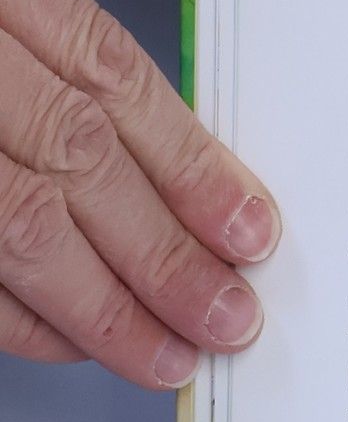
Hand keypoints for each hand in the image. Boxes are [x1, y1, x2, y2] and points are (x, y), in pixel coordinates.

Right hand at [0, 0, 277, 387]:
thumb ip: (60, 70)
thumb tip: (186, 173)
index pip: (109, 75)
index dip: (190, 159)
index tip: (251, 228)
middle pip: (72, 158)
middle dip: (162, 251)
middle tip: (227, 316)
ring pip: (13, 225)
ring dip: (101, 303)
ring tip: (170, 351)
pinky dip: (13, 317)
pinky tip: (72, 341)